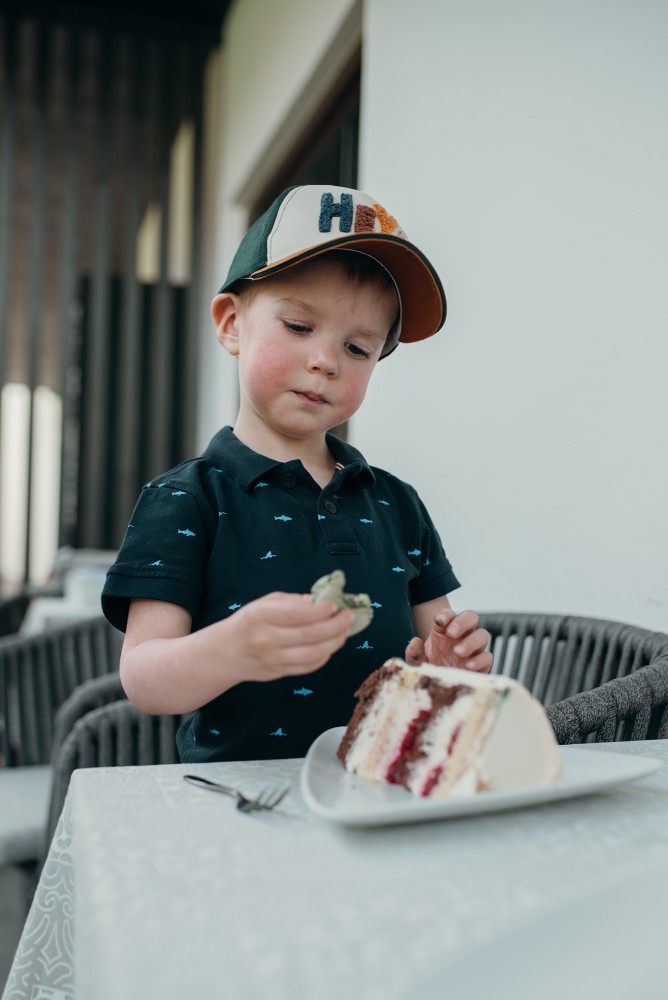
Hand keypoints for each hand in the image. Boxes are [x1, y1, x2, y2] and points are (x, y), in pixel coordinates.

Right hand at [225, 591, 355, 681]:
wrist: (224, 654)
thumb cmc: (248, 623)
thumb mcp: (263, 604)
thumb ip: (292, 601)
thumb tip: (321, 601)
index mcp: (260, 616)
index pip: (296, 615)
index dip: (320, 610)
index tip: (335, 605)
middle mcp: (266, 639)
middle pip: (309, 635)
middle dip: (335, 625)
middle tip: (349, 617)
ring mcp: (273, 659)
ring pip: (313, 654)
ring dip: (335, 642)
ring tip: (344, 631)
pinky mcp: (279, 673)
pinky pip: (309, 666)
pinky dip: (325, 656)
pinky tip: (331, 645)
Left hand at [405, 608, 492, 672]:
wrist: (440, 690)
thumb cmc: (431, 670)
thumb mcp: (418, 664)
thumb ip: (415, 654)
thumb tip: (414, 642)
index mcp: (445, 631)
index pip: (449, 615)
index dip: (446, 614)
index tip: (439, 621)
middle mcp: (462, 636)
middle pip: (471, 617)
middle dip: (463, 622)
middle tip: (451, 633)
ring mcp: (474, 649)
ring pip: (483, 634)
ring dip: (472, 641)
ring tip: (458, 652)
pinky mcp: (482, 664)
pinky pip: (488, 657)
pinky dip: (480, 660)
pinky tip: (467, 666)